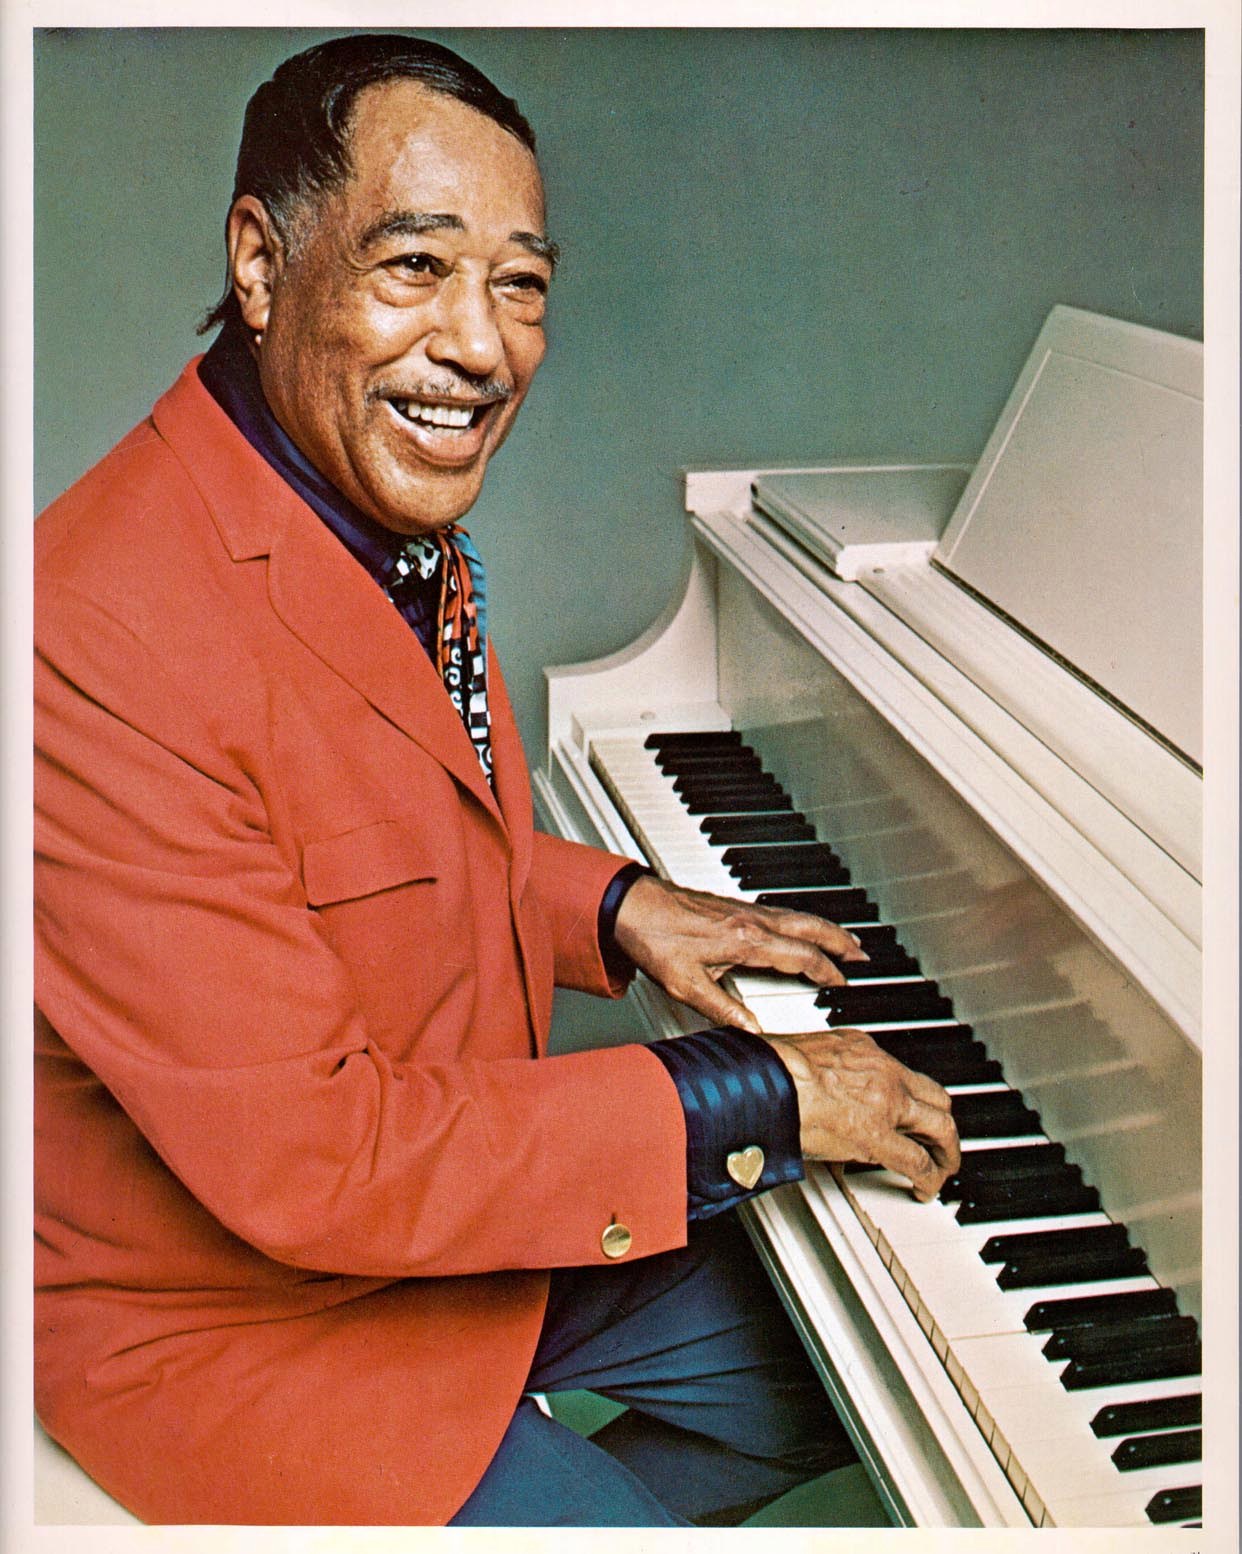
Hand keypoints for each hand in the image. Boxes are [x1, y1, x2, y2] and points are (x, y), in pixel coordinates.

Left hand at [612, 874, 867, 1033]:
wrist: (631, 904)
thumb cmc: (654, 939)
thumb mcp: (686, 985)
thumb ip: (723, 1011)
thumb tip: (755, 1034)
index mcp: (745, 940)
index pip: (801, 957)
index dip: (827, 973)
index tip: (844, 986)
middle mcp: (751, 920)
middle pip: (810, 927)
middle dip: (841, 941)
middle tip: (863, 955)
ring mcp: (744, 909)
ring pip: (798, 916)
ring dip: (826, 928)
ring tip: (844, 940)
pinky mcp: (734, 906)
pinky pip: (782, 912)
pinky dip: (803, 921)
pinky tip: (801, 928)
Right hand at [765, 1027, 959, 1200]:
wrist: (763, 1080)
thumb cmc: (768, 1067)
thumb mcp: (805, 1052)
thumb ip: (822, 1069)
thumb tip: (814, 1086)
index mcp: (862, 1048)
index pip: (904, 1073)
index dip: (914, 1099)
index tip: (911, 1113)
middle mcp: (882, 1071)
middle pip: (935, 1098)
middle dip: (942, 1124)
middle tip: (941, 1143)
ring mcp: (885, 1103)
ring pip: (940, 1127)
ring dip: (946, 1151)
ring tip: (942, 1169)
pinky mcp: (877, 1136)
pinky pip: (918, 1161)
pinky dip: (930, 1178)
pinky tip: (926, 1188)